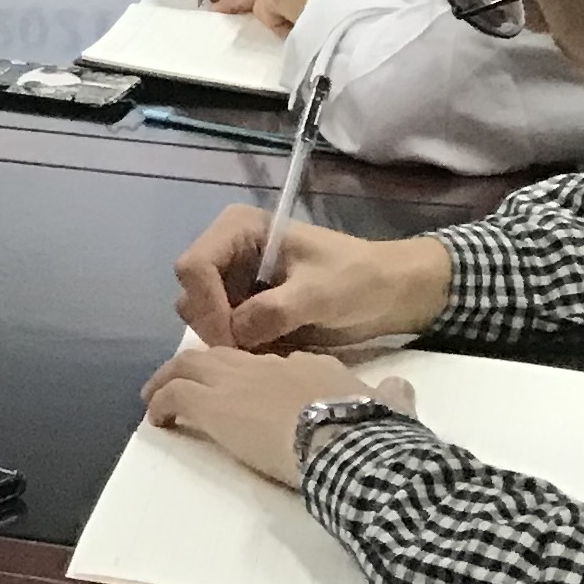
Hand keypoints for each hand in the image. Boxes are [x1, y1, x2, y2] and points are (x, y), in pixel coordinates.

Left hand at [143, 343, 413, 485]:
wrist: (344, 441)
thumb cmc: (368, 429)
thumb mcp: (388, 405)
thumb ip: (392, 396)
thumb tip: (402, 390)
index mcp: (309, 364)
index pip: (274, 360)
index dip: (258, 372)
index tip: (250, 387)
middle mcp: (267, 363)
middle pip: (223, 354)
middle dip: (202, 365)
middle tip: (187, 382)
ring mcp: (236, 381)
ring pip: (188, 366)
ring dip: (169, 379)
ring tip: (157, 397)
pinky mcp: (212, 404)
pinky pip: (173, 395)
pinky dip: (160, 403)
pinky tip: (157, 419)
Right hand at [171, 208, 454, 354]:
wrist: (391, 294)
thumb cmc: (358, 280)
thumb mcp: (319, 293)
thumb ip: (273, 311)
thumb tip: (234, 335)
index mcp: (239, 229)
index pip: (194, 266)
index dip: (208, 305)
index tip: (234, 341)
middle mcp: (228, 251)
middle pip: (192, 293)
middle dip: (215, 326)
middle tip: (249, 354)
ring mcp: (234, 281)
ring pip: (203, 316)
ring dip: (227, 340)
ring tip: (264, 353)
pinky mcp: (245, 307)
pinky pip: (223, 332)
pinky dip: (240, 348)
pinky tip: (269, 354)